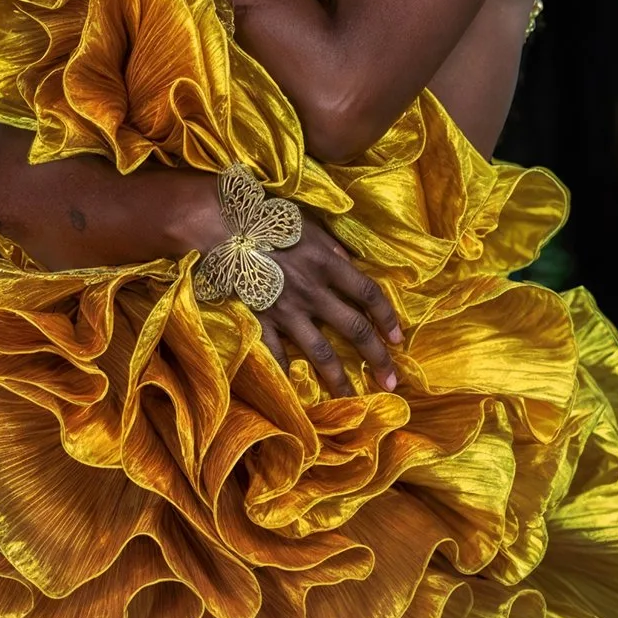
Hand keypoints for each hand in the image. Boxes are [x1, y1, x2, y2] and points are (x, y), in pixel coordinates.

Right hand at [254, 212, 404, 395]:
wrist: (218, 224)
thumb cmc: (266, 218)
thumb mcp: (308, 223)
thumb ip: (331, 247)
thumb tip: (350, 265)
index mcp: (328, 263)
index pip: (369, 294)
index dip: (388, 318)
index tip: (398, 339)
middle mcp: (313, 291)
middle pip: (355, 329)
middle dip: (377, 357)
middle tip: (392, 382)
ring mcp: (287, 309)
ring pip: (320, 351)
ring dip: (339, 378)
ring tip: (352, 398)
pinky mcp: (260, 320)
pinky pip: (275, 354)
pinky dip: (285, 374)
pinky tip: (294, 395)